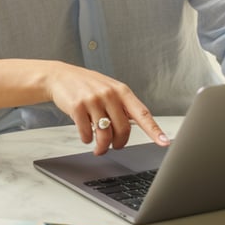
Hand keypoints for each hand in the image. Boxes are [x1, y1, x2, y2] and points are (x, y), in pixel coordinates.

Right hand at [47, 62, 169, 154]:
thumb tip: (139, 127)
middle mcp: (109, 94)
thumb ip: (123, 106)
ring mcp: (93, 100)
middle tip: (114, 146)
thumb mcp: (109, 89)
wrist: (60, 76)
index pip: (142, 113)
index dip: (154, 130)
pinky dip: (87, 140)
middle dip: (119, 144)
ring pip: (104, 135)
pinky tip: (85, 135)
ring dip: (102, 147)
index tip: (164, 142)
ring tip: (99, 147)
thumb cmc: (87, 85)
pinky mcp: (77, 106)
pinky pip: (86, 134)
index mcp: (121, 91)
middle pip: (123, 129)